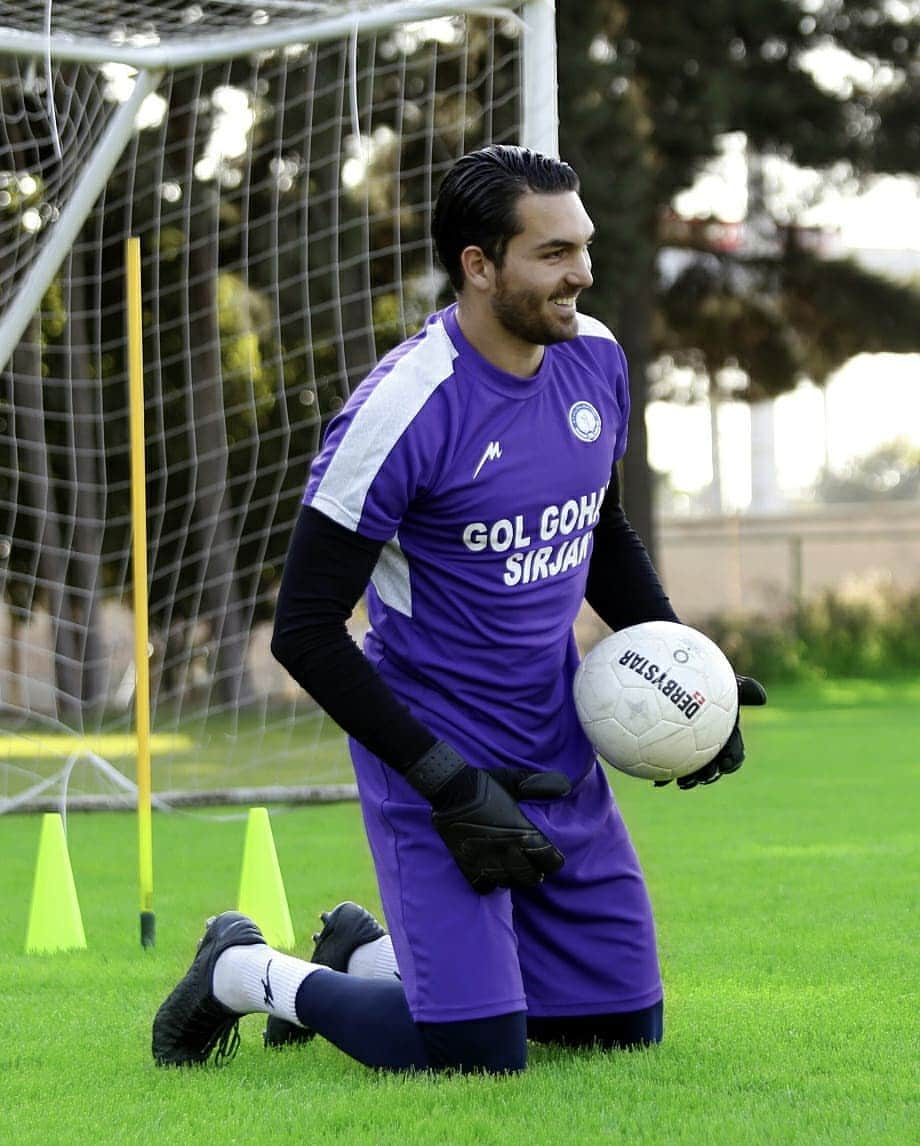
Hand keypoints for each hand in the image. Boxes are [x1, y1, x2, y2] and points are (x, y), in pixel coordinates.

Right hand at [404, 741, 569, 892]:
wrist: (450, 789)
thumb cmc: (484, 784)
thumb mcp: (514, 780)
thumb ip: (540, 785)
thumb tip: (566, 786)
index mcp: (523, 833)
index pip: (549, 861)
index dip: (553, 860)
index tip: (551, 856)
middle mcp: (508, 852)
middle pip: (531, 878)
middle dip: (536, 873)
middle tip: (533, 866)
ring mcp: (488, 862)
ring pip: (509, 883)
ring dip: (514, 878)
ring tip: (514, 869)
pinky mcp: (469, 867)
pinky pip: (486, 887)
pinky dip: (491, 883)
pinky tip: (491, 872)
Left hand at [656, 674, 767, 789]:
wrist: (671, 672)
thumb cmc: (700, 673)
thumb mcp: (722, 680)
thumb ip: (742, 688)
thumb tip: (763, 697)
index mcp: (723, 731)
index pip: (733, 751)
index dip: (732, 761)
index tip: (726, 764)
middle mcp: (707, 741)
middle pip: (713, 764)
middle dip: (710, 775)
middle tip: (703, 777)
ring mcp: (687, 745)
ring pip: (690, 768)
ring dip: (688, 779)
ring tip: (681, 784)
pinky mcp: (667, 746)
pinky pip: (666, 762)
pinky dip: (662, 773)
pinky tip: (655, 780)